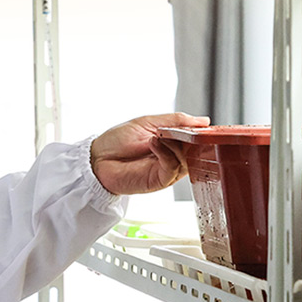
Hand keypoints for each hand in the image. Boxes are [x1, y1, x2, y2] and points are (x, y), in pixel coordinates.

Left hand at [89, 114, 208, 195]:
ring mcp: (167, 170)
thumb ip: (175, 121)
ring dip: (177, 144)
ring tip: (161, 135)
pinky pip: (172, 167)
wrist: (97, 159)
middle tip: (187, 130)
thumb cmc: (117, 141)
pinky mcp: (159, 181)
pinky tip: (154, 143)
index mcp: (172, 143)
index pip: (195, 139)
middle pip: (195, 151)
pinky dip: (167, 153)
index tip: (204, 125)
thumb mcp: (148, 122)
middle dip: (193, 139)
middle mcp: (172, 158)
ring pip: (187, 160)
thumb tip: (203, 120)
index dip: (201, 132)